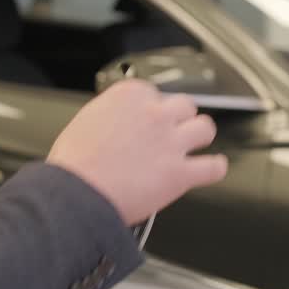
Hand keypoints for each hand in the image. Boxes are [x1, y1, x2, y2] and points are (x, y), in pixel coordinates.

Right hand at [46, 79, 225, 224]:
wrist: (75, 195)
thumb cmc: (73, 166)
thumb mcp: (86, 123)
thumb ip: (111, 116)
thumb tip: (117, 124)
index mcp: (130, 96)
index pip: (154, 92)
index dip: (152, 108)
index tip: (148, 118)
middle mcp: (154, 115)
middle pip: (183, 105)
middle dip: (178, 118)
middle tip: (171, 131)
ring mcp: (171, 142)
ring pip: (205, 128)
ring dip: (200, 136)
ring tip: (195, 143)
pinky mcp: (180, 173)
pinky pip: (213, 167)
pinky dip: (215, 168)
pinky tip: (213, 168)